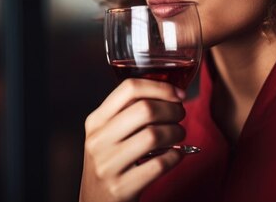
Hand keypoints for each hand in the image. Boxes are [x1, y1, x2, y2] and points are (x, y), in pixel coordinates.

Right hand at [79, 78, 186, 201]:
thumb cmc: (109, 164)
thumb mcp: (107, 136)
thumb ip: (127, 114)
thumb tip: (168, 92)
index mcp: (95, 121)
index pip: (129, 88)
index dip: (160, 87)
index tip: (178, 94)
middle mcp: (98, 140)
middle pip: (145, 109)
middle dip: (173, 110)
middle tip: (180, 116)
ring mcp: (108, 165)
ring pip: (154, 135)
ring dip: (176, 132)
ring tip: (179, 135)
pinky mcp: (121, 188)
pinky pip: (159, 164)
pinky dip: (176, 156)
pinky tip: (176, 155)